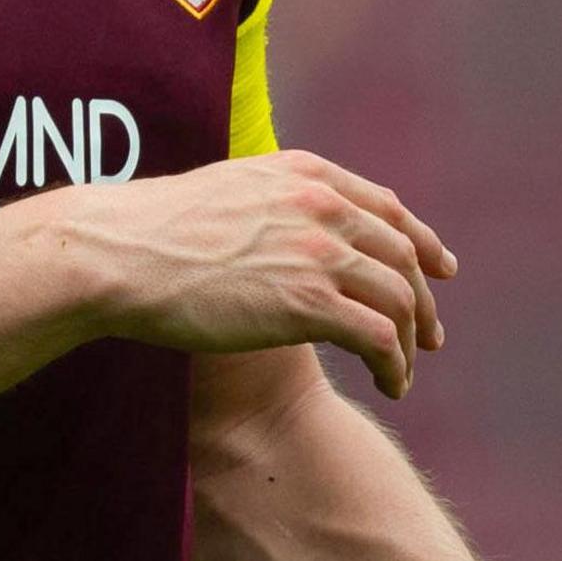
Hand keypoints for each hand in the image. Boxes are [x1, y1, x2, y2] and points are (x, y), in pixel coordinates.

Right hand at [23, 149, 453, 398]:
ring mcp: (319, 253)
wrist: (120, 254)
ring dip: (411, 342)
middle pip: (403, 257)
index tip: (441, 269)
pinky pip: (379, 339)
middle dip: (424, 302)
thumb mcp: (227, 191)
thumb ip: (272, 203)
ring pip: (400, 301)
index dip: (423, 241)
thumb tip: (282, 230)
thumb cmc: (153, 232)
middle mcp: (322, 207)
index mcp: (304, 175)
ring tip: (404, 372)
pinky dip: (394, 366)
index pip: (388, 208)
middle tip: (431, 337)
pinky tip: (390, 385)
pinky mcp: (309, 304)